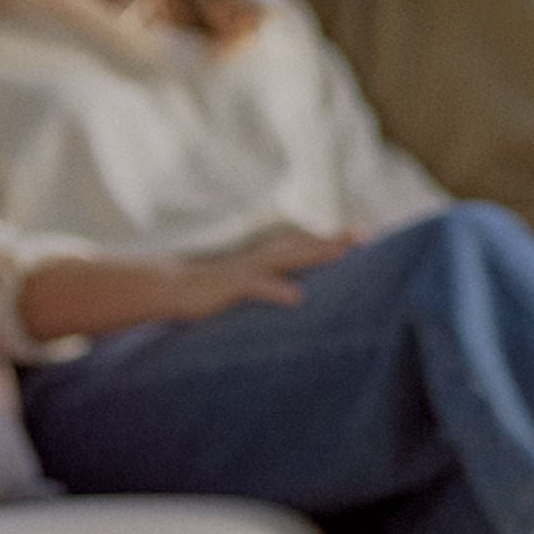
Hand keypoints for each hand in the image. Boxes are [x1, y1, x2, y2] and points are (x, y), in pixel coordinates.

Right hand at [174, 228, 355, 319]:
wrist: (169, 288)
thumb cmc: (208, 291)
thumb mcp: (244, 286)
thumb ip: (269, 284)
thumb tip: (296, 293)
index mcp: (264, 258)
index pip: (303, 245)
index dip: (331, 240)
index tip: (362, 236)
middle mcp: (259, 258)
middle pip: (302, 245)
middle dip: (332, 241)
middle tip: (364, 236)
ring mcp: (246, 270)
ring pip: (285, 258)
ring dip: (313, 255)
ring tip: (341, 254)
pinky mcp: (230, 286)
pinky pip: (257, 287)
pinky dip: (277, 290)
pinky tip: (296, 297)